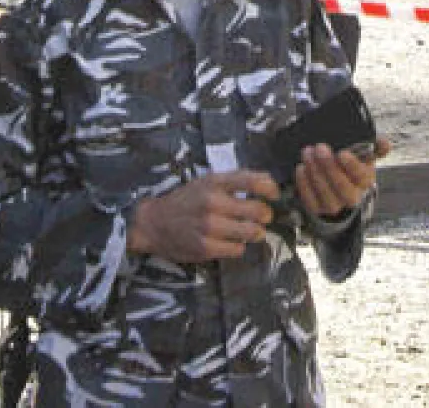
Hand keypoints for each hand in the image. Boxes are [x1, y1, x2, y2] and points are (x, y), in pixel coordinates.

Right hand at [127, 170, 279, 262]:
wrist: (153, 223)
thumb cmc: (187, 200)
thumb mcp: (208, 181)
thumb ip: (237, 179)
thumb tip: (269, 180)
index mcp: (214, 183)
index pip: (252, 181)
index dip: (270, 189)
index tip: (274, 195)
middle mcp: (212, 203)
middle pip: (258, 211)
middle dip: (266, 215)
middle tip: (263, 217)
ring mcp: (209, 227)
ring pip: (252, 232)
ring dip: (256, 232)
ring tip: (250, 230)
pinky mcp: (205, 248)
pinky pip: (238, 249)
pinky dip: (239, 246)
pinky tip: (230, 241)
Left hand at [294, 137, 391, 218]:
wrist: (338, 185)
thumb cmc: (351, 166)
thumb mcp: (364, 155)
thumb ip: (375, 146)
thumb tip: (386, 143)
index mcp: (365, 182)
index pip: (362, 178)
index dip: (352, 167)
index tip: (341, 153)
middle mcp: (352, 197)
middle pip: (343, 188)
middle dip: (330, 168)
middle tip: (320, 148)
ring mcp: (334, 205)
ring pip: (326, 195)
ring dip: (315, 173)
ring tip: (308, 154)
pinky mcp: (317, 209)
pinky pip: (310, 201)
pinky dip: (304, 185)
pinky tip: (301, 168)